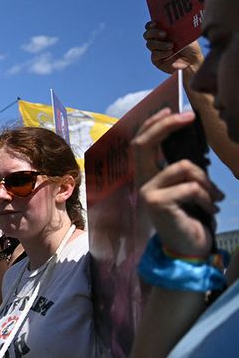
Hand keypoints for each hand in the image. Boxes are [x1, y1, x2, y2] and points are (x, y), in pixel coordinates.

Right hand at [134, 108, 222, 257]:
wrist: (188, 248)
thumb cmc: (190, 216)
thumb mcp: (186, 187)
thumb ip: (182, 168)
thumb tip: (193, 141)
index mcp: (148, 177)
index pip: (141, 143)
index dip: (154, 124)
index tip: (174, 110)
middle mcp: (142, 182)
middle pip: (144, 145)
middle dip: (167, 126)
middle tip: (190, 117)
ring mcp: (147, 193)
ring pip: (184, 167)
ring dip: (207, 182)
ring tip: (215, 198)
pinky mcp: (158, 204)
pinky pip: (191, 188)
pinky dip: (208, 198)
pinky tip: (211, 209)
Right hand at [145, 21, 203, 75]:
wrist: (193, 61)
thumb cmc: (191, 47)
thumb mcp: (185, 34)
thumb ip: (177, 28)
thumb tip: (172, 20)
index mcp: (163, 32)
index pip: (151, 27)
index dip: (150, 25)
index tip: (155, 23)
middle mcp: (158, 41)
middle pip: (147, 35)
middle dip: (154, 33)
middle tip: (164, 34)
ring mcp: (156, 50)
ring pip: (150, 44)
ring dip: (160, 44)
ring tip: (171, 46)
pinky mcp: (156, 60)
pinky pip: (154, 55)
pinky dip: (162, 53)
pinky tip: (170, 53)